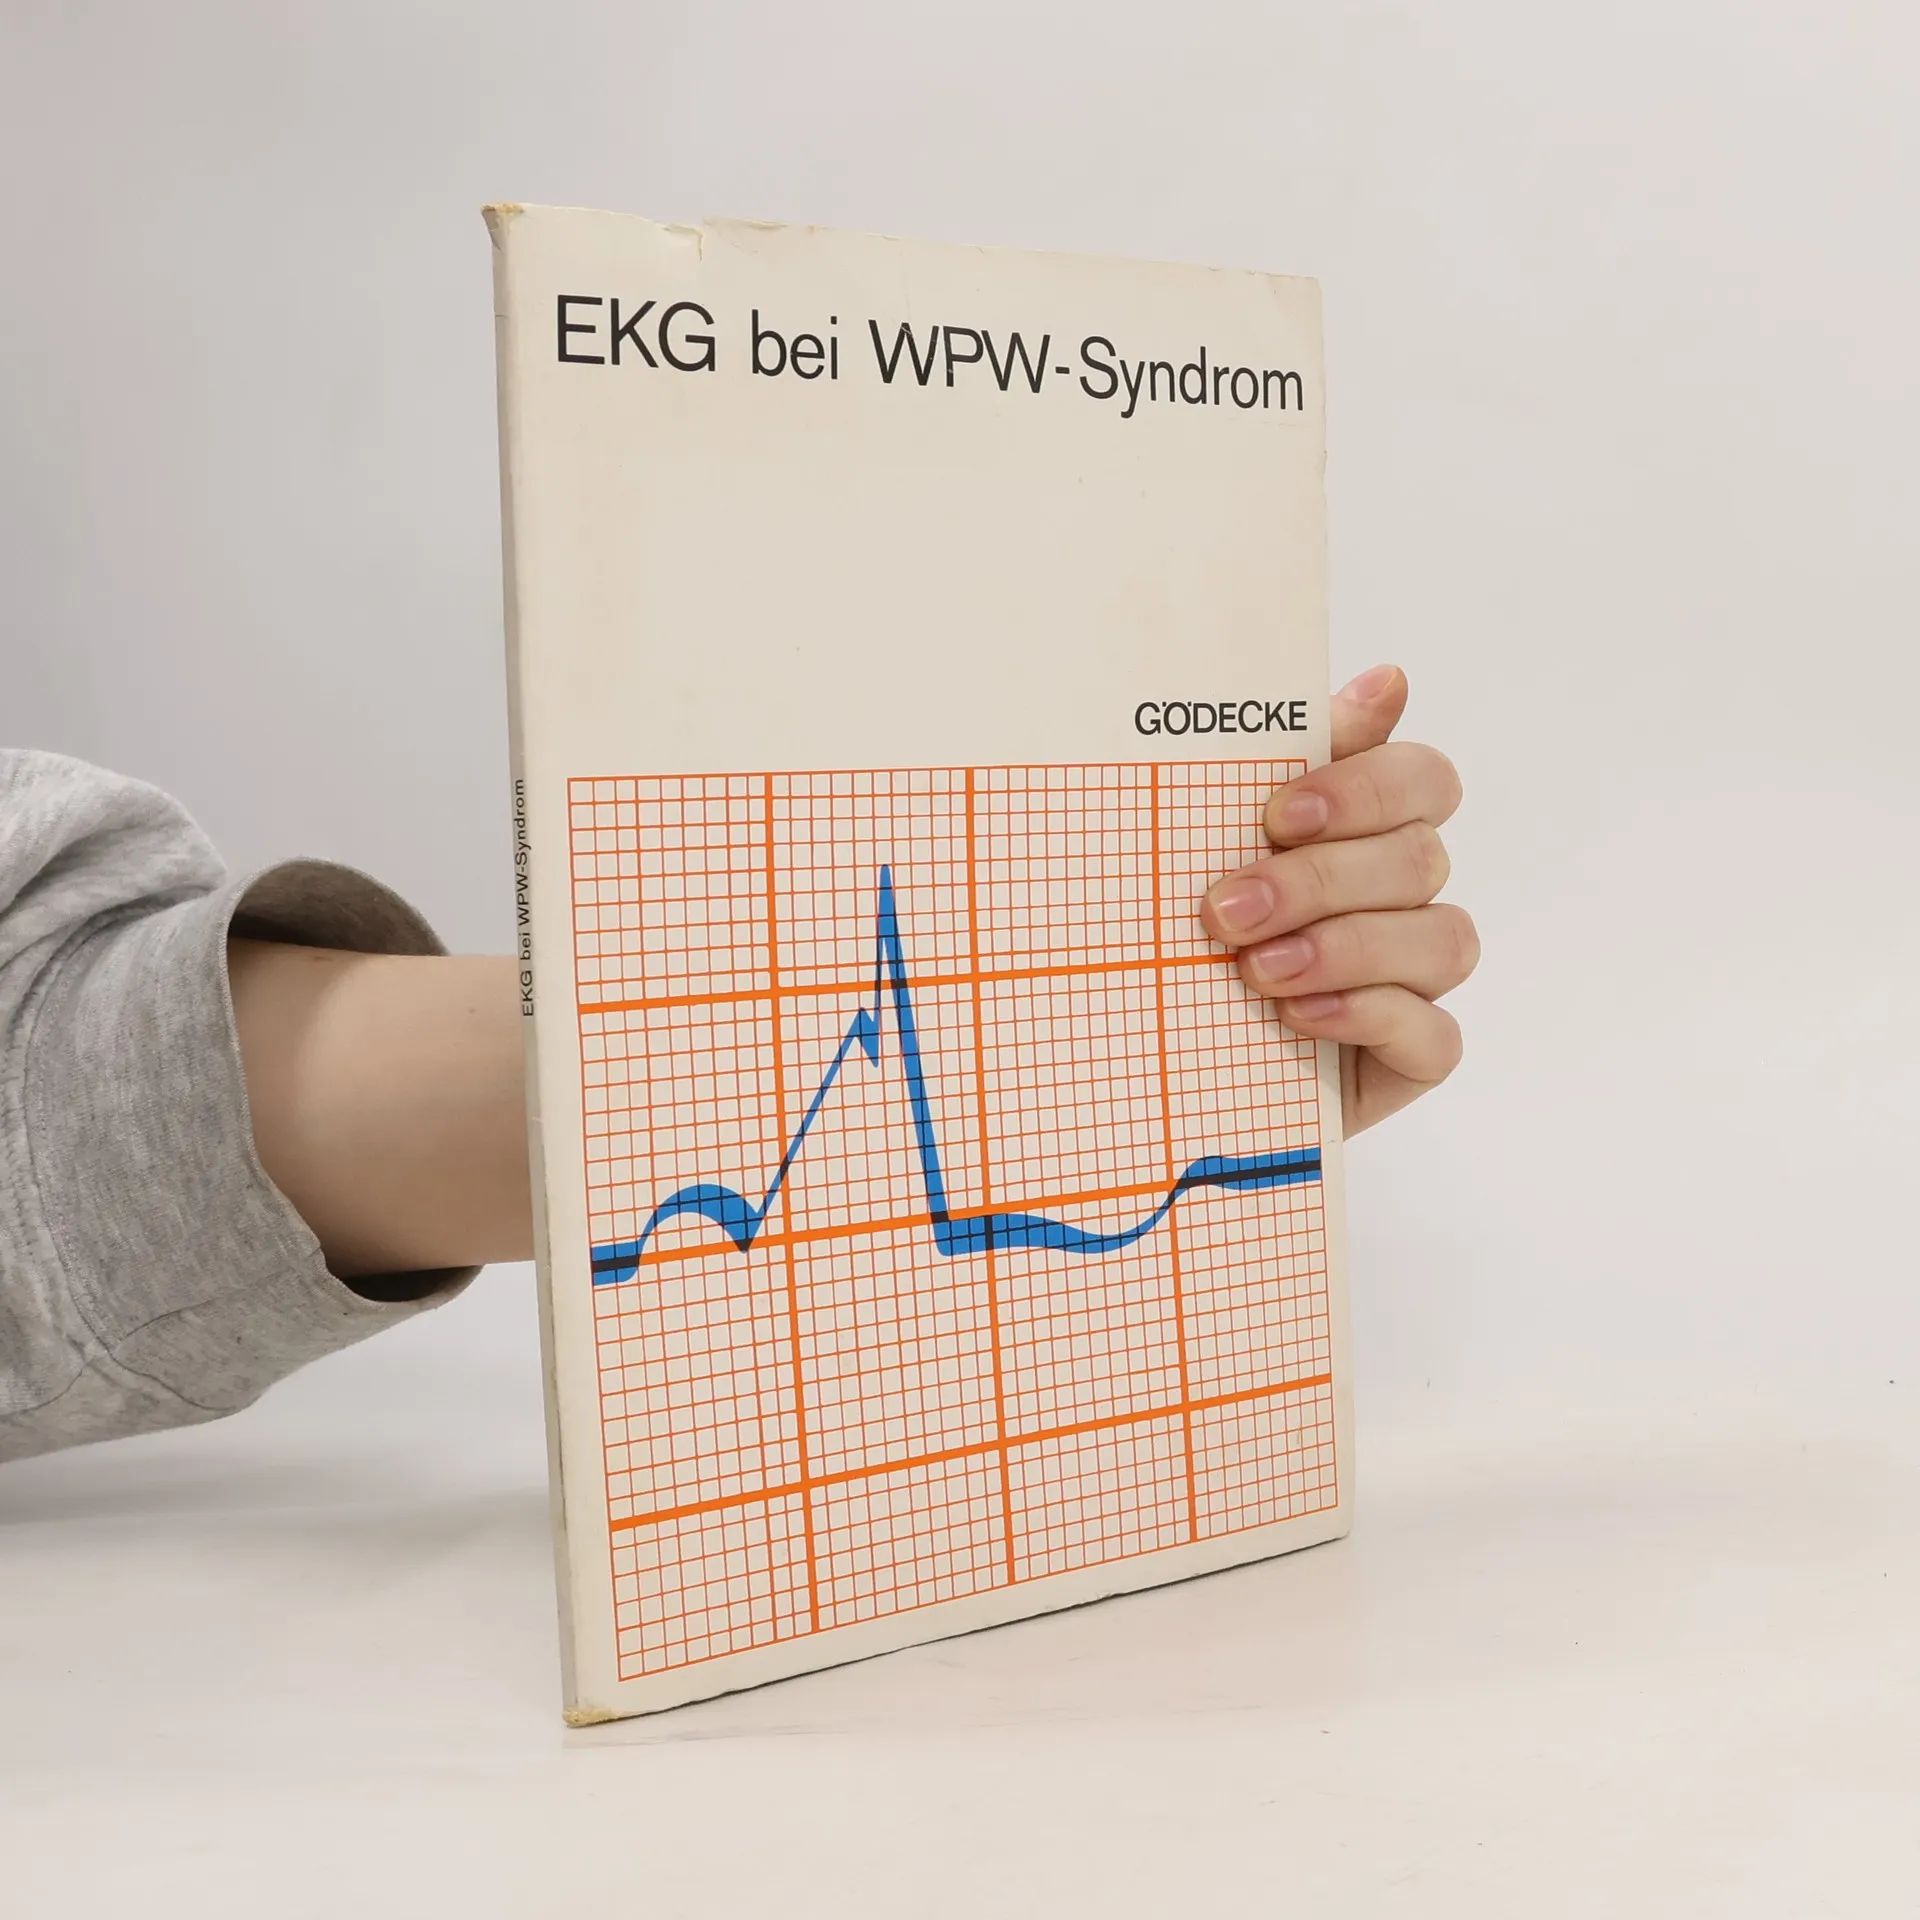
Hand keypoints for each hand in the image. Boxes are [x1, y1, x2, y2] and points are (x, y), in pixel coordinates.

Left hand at [1199, 665, 1473, 1134]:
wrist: (1144, 1055)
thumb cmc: (1171, 934)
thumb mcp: (1197, 845)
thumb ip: (1273, 763)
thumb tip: (1386, 679)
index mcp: (1364, 829)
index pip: (1421, 779)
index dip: (1365, 788)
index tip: (1278, 814)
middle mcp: (1401, 896)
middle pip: (1419, 858)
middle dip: (1320, 881)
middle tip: (1227, 911)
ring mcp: (1415, 978)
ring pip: (1443, 939)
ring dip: (1347, 949)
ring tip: (1257, 972)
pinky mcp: (1412, 1057)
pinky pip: (1435, 1033)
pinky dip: (1368, 1017)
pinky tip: (1299, 1018)